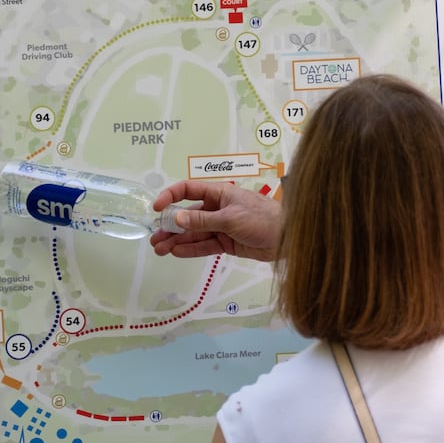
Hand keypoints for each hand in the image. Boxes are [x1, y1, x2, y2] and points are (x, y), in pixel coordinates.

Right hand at [149, 180, 280, 261]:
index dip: (171, 197)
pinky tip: (176, 252)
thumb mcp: (230, 217)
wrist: (288, 238)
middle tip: (155, 238)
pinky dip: (191, 249)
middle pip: (188, 215)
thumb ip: (202, 220)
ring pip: (194, 233)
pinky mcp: (226, 243)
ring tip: (160, 249)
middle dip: (171, 226)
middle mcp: (217, 208)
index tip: (157, 208)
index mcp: (219, 193)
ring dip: (177, 240)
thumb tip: (176, 218)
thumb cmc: (262, 218)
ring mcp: (221, 227)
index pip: (188, 190)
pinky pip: (204, 246)